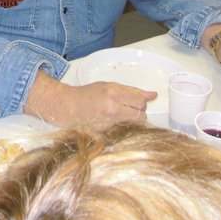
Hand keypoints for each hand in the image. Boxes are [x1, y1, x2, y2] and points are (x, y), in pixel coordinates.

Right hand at [25, 72, 154, 127]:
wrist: (67, 107)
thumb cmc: (87, 94)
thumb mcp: (109, 87)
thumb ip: (132, 91)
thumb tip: (153, 95)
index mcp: (113, 93)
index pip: (140, 101)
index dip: (140, 103)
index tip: (134, 102)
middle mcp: (112, 108)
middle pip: (141, 115)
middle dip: (138, 113)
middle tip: (127, 110)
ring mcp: (109, 122)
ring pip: (134, 125)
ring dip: (131, 122)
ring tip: (119, 117)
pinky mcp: (106, 133)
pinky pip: (124, 131)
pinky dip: (122, 128)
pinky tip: (112, 124)